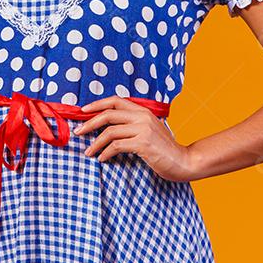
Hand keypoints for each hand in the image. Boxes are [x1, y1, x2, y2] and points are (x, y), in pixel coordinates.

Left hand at [72, 96, 197, 181]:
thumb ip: (133, 124)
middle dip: (89, 123)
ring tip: (89, 152)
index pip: (116, 100)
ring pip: (110, 132)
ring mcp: (143, 129)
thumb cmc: (164, 149)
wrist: (184, 162)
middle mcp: (142, 117)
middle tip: (78, 132)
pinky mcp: (143, 144)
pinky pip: (116, 146)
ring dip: (95, 143)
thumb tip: (108, 126)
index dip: (97, 104)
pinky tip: (102, 159)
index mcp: (143, 111)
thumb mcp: (149, 130)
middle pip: (108, 114)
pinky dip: (105, 152)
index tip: (83, 111)